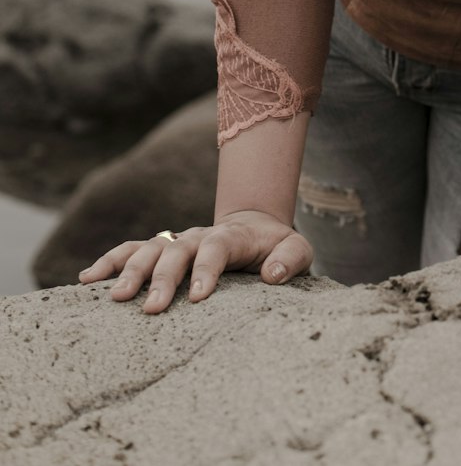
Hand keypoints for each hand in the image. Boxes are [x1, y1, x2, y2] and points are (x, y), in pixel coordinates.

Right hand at [77, 210, 313, 313]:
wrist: (254, 228)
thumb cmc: (276, 248)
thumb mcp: (297, 249)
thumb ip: (291, 259)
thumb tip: (273, 275)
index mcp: (231, 236)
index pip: (216, 248)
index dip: (206, 269)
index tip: (198, 297)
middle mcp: (199, 236)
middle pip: (176, 250)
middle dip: (163, 278)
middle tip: (151, 309)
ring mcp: (177, 240)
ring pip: (149, 249)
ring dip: (130, 270)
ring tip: (115, 298)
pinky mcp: (161, 248)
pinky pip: (131, 250)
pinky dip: (108, 261)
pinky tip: (87, 280)